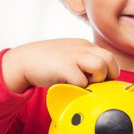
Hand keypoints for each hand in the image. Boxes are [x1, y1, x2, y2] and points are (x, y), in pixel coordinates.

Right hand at [1, 38, 118, 92]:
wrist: (24, 60)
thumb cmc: (49, 63)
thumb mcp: (72, 56)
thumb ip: (86, 63)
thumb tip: (103, 80)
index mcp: (86, 45)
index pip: (110, 57)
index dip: (110, 72)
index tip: (101, 81)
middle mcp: (82, 48)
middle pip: (110, 60)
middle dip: (108, 76)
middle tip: (96, 84)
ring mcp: (73, 56)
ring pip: (100, 67)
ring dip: (96, 80)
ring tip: (84, 84)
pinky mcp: (64, 66)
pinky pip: (82, 80)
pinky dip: (80, 87)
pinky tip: (71, 87)